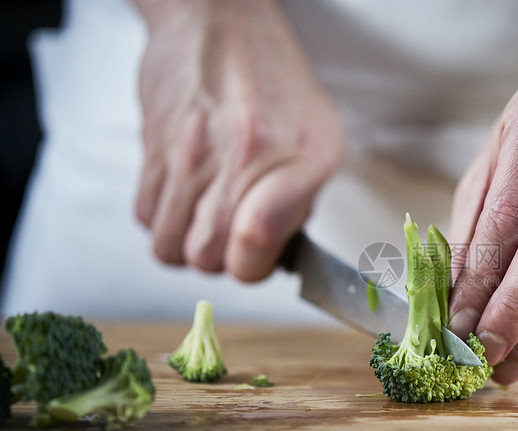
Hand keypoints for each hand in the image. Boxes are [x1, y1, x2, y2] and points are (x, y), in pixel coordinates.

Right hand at [134, 0, 342, 280]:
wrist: (218, 20)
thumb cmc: (274, 81)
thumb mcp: (319, 137)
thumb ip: (302, 200)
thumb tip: (275, 254)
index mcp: (302, 155)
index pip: (256, 240)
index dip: (253, 265)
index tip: (258, 256)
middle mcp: (246, 154)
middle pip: (208, 257)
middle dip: (222, 259)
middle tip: (234, 234)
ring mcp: (193, 152)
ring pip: (169, 247)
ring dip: (188, 244)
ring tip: (206, 218)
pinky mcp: (152, 147)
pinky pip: (144, 216)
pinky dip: (162, 220)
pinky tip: (184, 196)